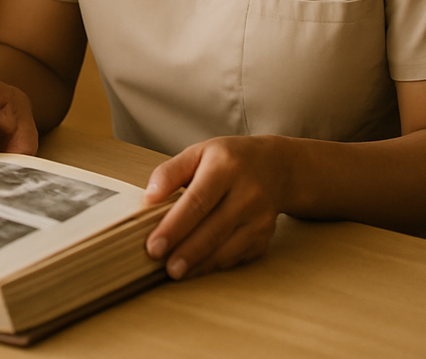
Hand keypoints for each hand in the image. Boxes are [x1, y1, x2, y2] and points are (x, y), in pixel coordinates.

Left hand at [143, 135, 289, 279]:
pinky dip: (215, 264)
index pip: (197, 201)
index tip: (154, 245)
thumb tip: (149, 198)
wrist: (276, 167)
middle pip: (213, 229)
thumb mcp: (197, 152)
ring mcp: (260, 219)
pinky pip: (237, 256)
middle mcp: (247, 194)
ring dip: (200, 264)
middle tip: (163, 266)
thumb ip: (170, 172)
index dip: (175, 226)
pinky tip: (196, 267)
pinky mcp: (265, 237)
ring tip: (176, 271)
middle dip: (186, 252)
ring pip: (227, 248)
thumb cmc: (229, 160)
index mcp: (226, 168)